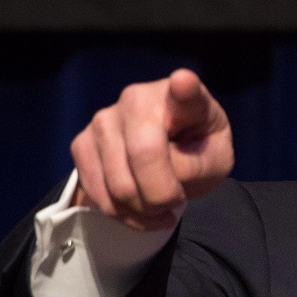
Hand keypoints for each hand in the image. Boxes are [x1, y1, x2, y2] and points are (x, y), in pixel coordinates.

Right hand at [70, 69, 233, 229]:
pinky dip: (122, 214)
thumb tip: (163, 171)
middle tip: (175, 202)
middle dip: (162, 196)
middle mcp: (137, 98)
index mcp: (184, 98)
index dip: (184, 87)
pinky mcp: (82, 143)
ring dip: (143, 210)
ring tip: (159, 207)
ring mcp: (104, 119)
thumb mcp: (215, 161)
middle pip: (144, 155)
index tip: (184, 82)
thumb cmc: (197, 151)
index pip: (184, 89)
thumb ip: (194, 165)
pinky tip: (140, 210)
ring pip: (118, 184)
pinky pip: (97, 193)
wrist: (171, 154)